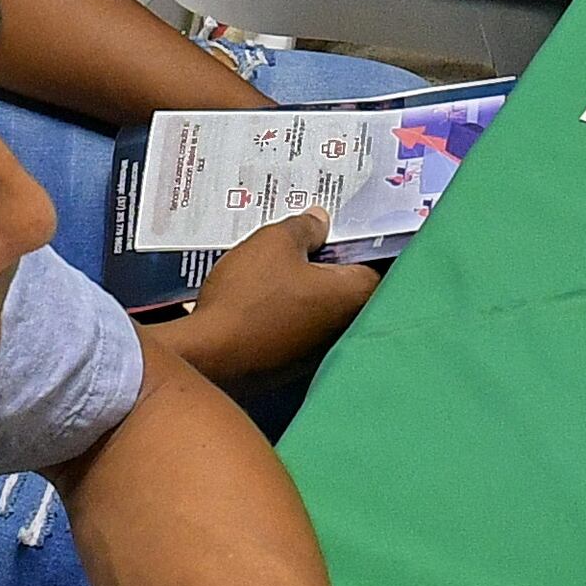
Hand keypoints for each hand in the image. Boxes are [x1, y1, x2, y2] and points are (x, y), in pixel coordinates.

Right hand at [153, 216, 381, 387]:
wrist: (208, 354)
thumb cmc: (248, 296)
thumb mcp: (275, 242)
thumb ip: (305, 227)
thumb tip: (320, 222)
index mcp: (353, 294)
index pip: (378, 259)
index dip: (360, 237)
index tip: (342, 223)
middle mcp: (345, 326)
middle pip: (347, 282)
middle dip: (328, 259)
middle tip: (304, 238)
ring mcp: (318, 349)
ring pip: (320, 304)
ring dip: (305, 285)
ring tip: (277, 262)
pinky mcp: (292, 363)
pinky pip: (298, 324)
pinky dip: (287, 308)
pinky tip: (261, 292)